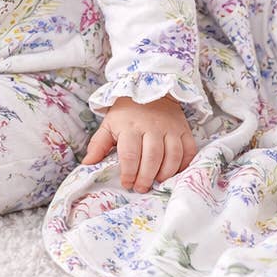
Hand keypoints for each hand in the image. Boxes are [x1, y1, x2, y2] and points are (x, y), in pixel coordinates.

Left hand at [80, 94, 196, 192]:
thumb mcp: (108, 124)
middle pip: (152, 158)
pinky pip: (188, 151)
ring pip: (172, 156)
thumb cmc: (126, 112)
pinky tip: (174, 172)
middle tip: (141, 188)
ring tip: (157, 182)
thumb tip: (87, 164)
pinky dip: (183, 165)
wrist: (149, 89)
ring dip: (165, 174)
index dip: (129, 173)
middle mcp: (152, 127)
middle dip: (146, 177)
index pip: (130, 154)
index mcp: (130, 126)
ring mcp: (170, 128)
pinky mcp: (184, 130)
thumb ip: (98, 145)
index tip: (126, 183)